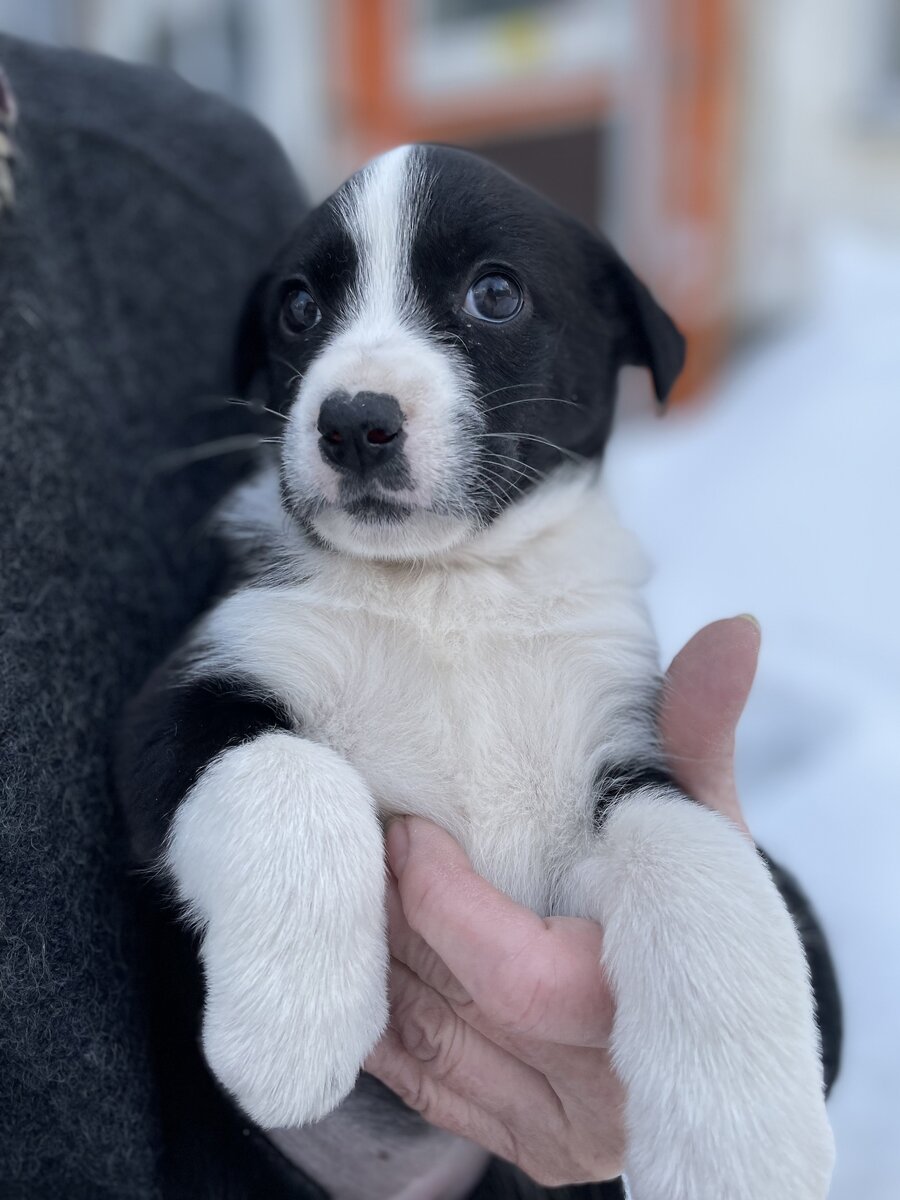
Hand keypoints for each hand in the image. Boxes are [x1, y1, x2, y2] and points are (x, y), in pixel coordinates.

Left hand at [365, 616, 760, 1186]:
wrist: (707, 1014)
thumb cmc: (695, 903)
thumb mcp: (700, 824)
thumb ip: (696, 736)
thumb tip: (735, 632)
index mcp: (652, 1009)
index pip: (517, 977)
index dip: (443, 898)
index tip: (405, 827)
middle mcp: (604, 1091)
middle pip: (452, 1010)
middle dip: (390, 919)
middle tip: (355, 841)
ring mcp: (557, 1127)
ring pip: (421, 1047)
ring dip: (369, 959)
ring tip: (345, 881)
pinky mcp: (522, 1145)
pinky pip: (415, 1085)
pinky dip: (373, 1015)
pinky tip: (353, 951)